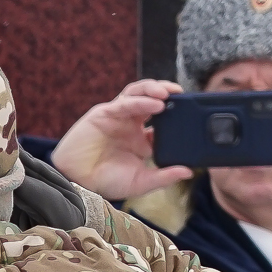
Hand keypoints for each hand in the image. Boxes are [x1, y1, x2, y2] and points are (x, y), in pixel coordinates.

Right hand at [50, 80, 196, 200]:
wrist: (78, 181)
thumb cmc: (105, 182)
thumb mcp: (141, 182)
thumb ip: (164, 177)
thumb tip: (188, 171)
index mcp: (141, 139)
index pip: (164, 120)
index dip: (178, 115)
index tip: (194, 116)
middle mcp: (131, 124)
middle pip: (152, 98)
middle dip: (168, 93)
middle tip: (185, 95)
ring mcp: (118, 116)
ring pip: (139, 92)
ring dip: (154, 89)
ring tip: (170, 92)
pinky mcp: (104, 113)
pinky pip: (125, 102)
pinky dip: (141, 100)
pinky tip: (156, 103)